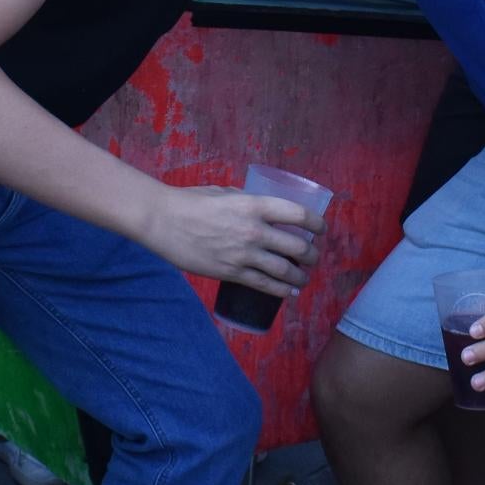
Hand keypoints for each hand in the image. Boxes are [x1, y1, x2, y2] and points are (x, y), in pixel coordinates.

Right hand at [141, 185, 316, 293]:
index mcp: (255, 205)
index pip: (299, 215)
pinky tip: (289, 292)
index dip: (317, 223)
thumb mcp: (225, 192)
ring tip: (304, 278)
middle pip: (297, 247)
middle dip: (312, 255)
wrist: (163, 221)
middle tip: (313, 257)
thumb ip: (247, 201)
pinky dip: (282, 290)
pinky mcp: (231, 272)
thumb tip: (261, 210)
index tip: (321, 229)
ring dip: (300, 276)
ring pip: (285, 270)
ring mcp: (243, 254)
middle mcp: (254, 230)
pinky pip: (264, 285)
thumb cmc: (191, 201)